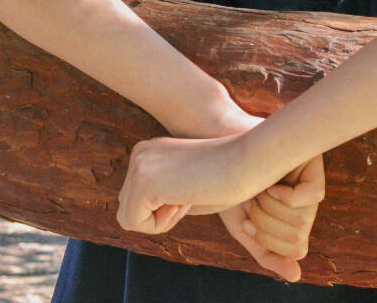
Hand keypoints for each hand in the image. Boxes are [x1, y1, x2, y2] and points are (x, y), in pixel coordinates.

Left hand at [117, 132, 261, 233]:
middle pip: (128, 208)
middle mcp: (140, 154)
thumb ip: (164, 196)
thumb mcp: (188, 185)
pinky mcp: (143, 181)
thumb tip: (140, 217)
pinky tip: (183, 200)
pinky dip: (159, 224)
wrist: (248, 161)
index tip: (192, 189)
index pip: (138, 199)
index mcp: (150, 152)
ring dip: (160, 219)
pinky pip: (133, 223)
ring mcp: (139, 165)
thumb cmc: (230, 178)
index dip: (165, 209)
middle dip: (159, 214)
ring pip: (128, 217)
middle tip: (191, 194)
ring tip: (188, 196)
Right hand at [231, 154, 325, 281]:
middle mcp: (306, 202)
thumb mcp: (244, 229)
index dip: (268, 241)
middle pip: (299, 235)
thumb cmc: (230, 190)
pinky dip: (288, 195)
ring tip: (257, 187)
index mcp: (294, 219)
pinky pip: (314, 194)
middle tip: (250, 201)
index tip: (246, 223)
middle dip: (265, 223)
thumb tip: (296, 276)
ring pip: (304, 218)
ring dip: (270, 207)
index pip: (298, 250)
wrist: (217, 157)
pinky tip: (272, 184)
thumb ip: (268, 254)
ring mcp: (310, 180)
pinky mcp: (312, 160)